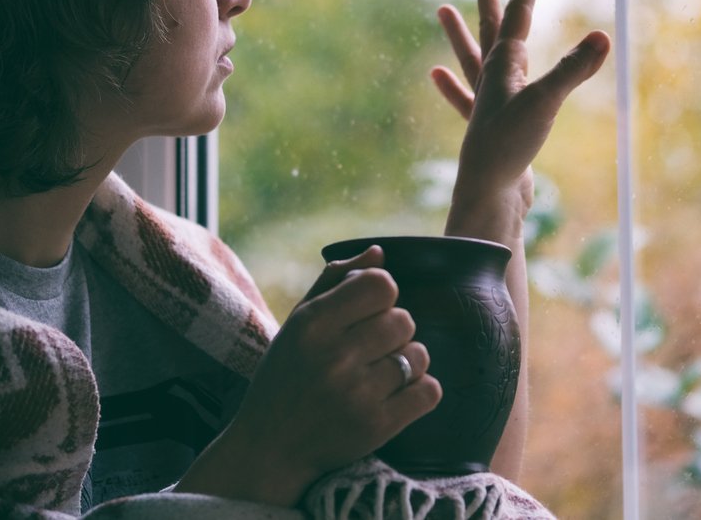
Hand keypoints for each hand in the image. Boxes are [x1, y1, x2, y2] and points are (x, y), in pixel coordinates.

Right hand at [176, 245, 440, 506]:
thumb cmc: (287, 376)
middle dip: (395, 331)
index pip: (382, 284)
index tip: (368, 312)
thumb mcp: (297, 323)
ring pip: (420, 355)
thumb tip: (380, 252)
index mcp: (313, 324)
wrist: (271, 448)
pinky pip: (430, 391)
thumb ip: (335, 281)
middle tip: (372, 349)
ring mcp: (357, 394)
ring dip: (407, 362)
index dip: (383, 294)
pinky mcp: (376, 427)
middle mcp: (334, 357)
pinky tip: (397, 395)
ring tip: (381, 374)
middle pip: (404, 320)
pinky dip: (421, 392)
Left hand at [432, 0, 609, 243]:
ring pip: (472, 57)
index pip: (518, 14)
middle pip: (490, 27)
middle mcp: (492, 77)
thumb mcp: (546, 103)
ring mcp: (486, 102)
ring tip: (441, 10)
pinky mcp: (486, 127)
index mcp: (504, 64)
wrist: (489, 192)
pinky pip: (464, 97)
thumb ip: (574, 69)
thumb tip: (604, 37)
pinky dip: (451, 84)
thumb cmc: (509, 145)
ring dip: (459, 32)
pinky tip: (435, 74)